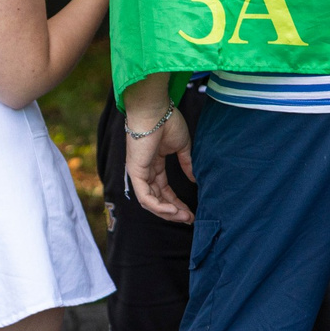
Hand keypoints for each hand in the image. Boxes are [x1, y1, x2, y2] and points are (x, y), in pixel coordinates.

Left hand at [124, 90, 194, 223]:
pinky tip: (173, 211)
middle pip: (158, 199)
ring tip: (183, 217)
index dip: (177, 202)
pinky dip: (158, 207)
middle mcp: (144, 171)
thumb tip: (194, 180)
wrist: (155, 110)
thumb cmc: (167, 122)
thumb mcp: (182, 147)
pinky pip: (145, 197)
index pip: (164, 189)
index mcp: (154, 164)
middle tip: (189, 219)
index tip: (191, 212)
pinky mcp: (135, 173)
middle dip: (174, 211)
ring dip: (167, 212)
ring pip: (150, 202)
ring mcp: (138, 172)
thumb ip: (187, 163)